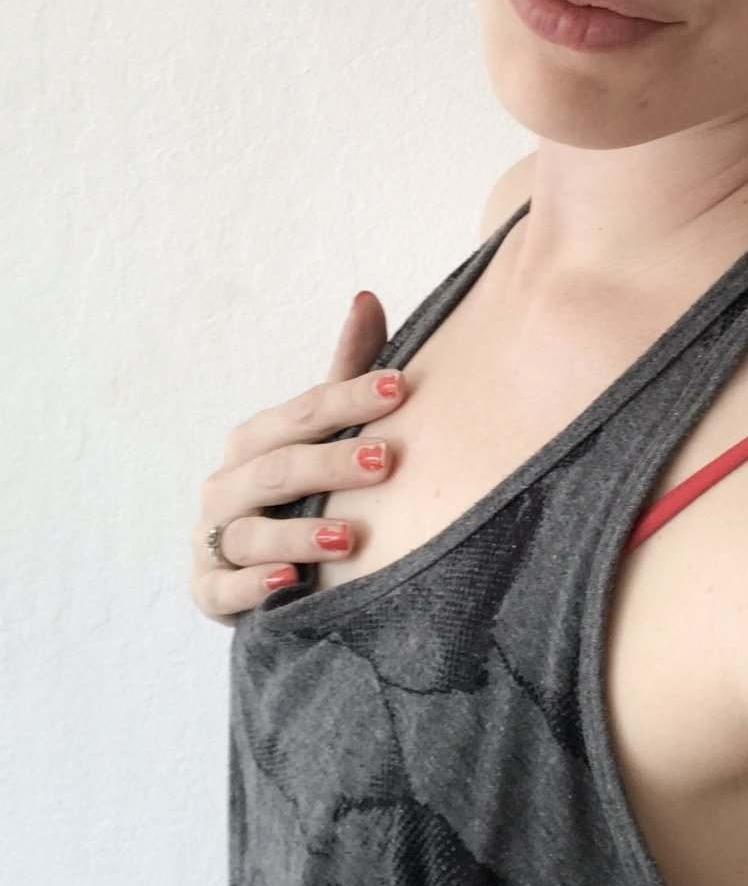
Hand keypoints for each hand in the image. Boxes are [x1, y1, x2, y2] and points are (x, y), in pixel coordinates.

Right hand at [190, 292, 404, 625]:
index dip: (351, 397)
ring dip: (298, 533)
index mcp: (255, 439)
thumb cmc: (299, 491)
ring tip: (349, 537)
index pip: (305, 412)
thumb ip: (344, 374)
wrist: (257, 571)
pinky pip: (224, 589)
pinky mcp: (207, 589)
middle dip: (330, 464)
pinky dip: (254, 585)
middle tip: (386, 461)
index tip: (400, 388)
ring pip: (251, 531)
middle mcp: (227, 483)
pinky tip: (290, 581)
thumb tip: (366, 297)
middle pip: (278, 469)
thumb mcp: (322, 434)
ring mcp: (214, 538)